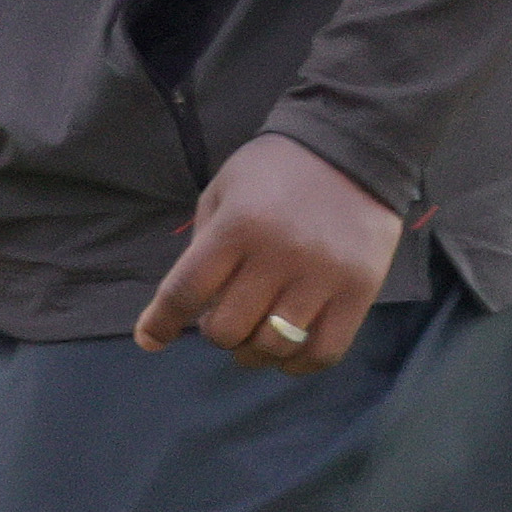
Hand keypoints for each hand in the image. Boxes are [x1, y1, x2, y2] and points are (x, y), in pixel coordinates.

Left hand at [135, 133, 402, 374]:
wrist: (351, 147)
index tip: (150, 339)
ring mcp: (323, 275)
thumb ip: (202, 246)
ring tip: (254, 337)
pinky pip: (324, 352)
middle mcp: (279, 254)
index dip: (161, 322)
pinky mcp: (361, 290)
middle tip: (224, 320)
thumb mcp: (222, 192)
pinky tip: (288, 352)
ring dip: (253, 352)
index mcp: (238, 226)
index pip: (186, 292)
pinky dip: (298, 364)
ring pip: (273, 346)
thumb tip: (180, 307)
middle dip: (216, 333)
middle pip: (228, 329)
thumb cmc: (275, 171)